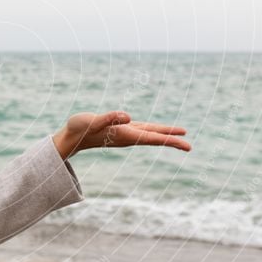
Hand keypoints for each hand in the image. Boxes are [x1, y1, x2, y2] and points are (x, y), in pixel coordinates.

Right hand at [52, 110, 190, 159]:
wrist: (71, 137)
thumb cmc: (80, 128)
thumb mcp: (92, 120)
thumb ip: (109, 118)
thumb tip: (128, 116)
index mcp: (125, 134)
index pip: (152, 137)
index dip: (169, 139)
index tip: (185, 142)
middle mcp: (128, 136)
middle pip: (155, 138)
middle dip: (172, 141)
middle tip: (190, 146)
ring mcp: (126, 134)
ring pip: (150, 135)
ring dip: (165, 135)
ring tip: (181, 135)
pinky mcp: (122, 130)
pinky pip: (143, 131)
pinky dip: (155, 131)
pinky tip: (159, 130)